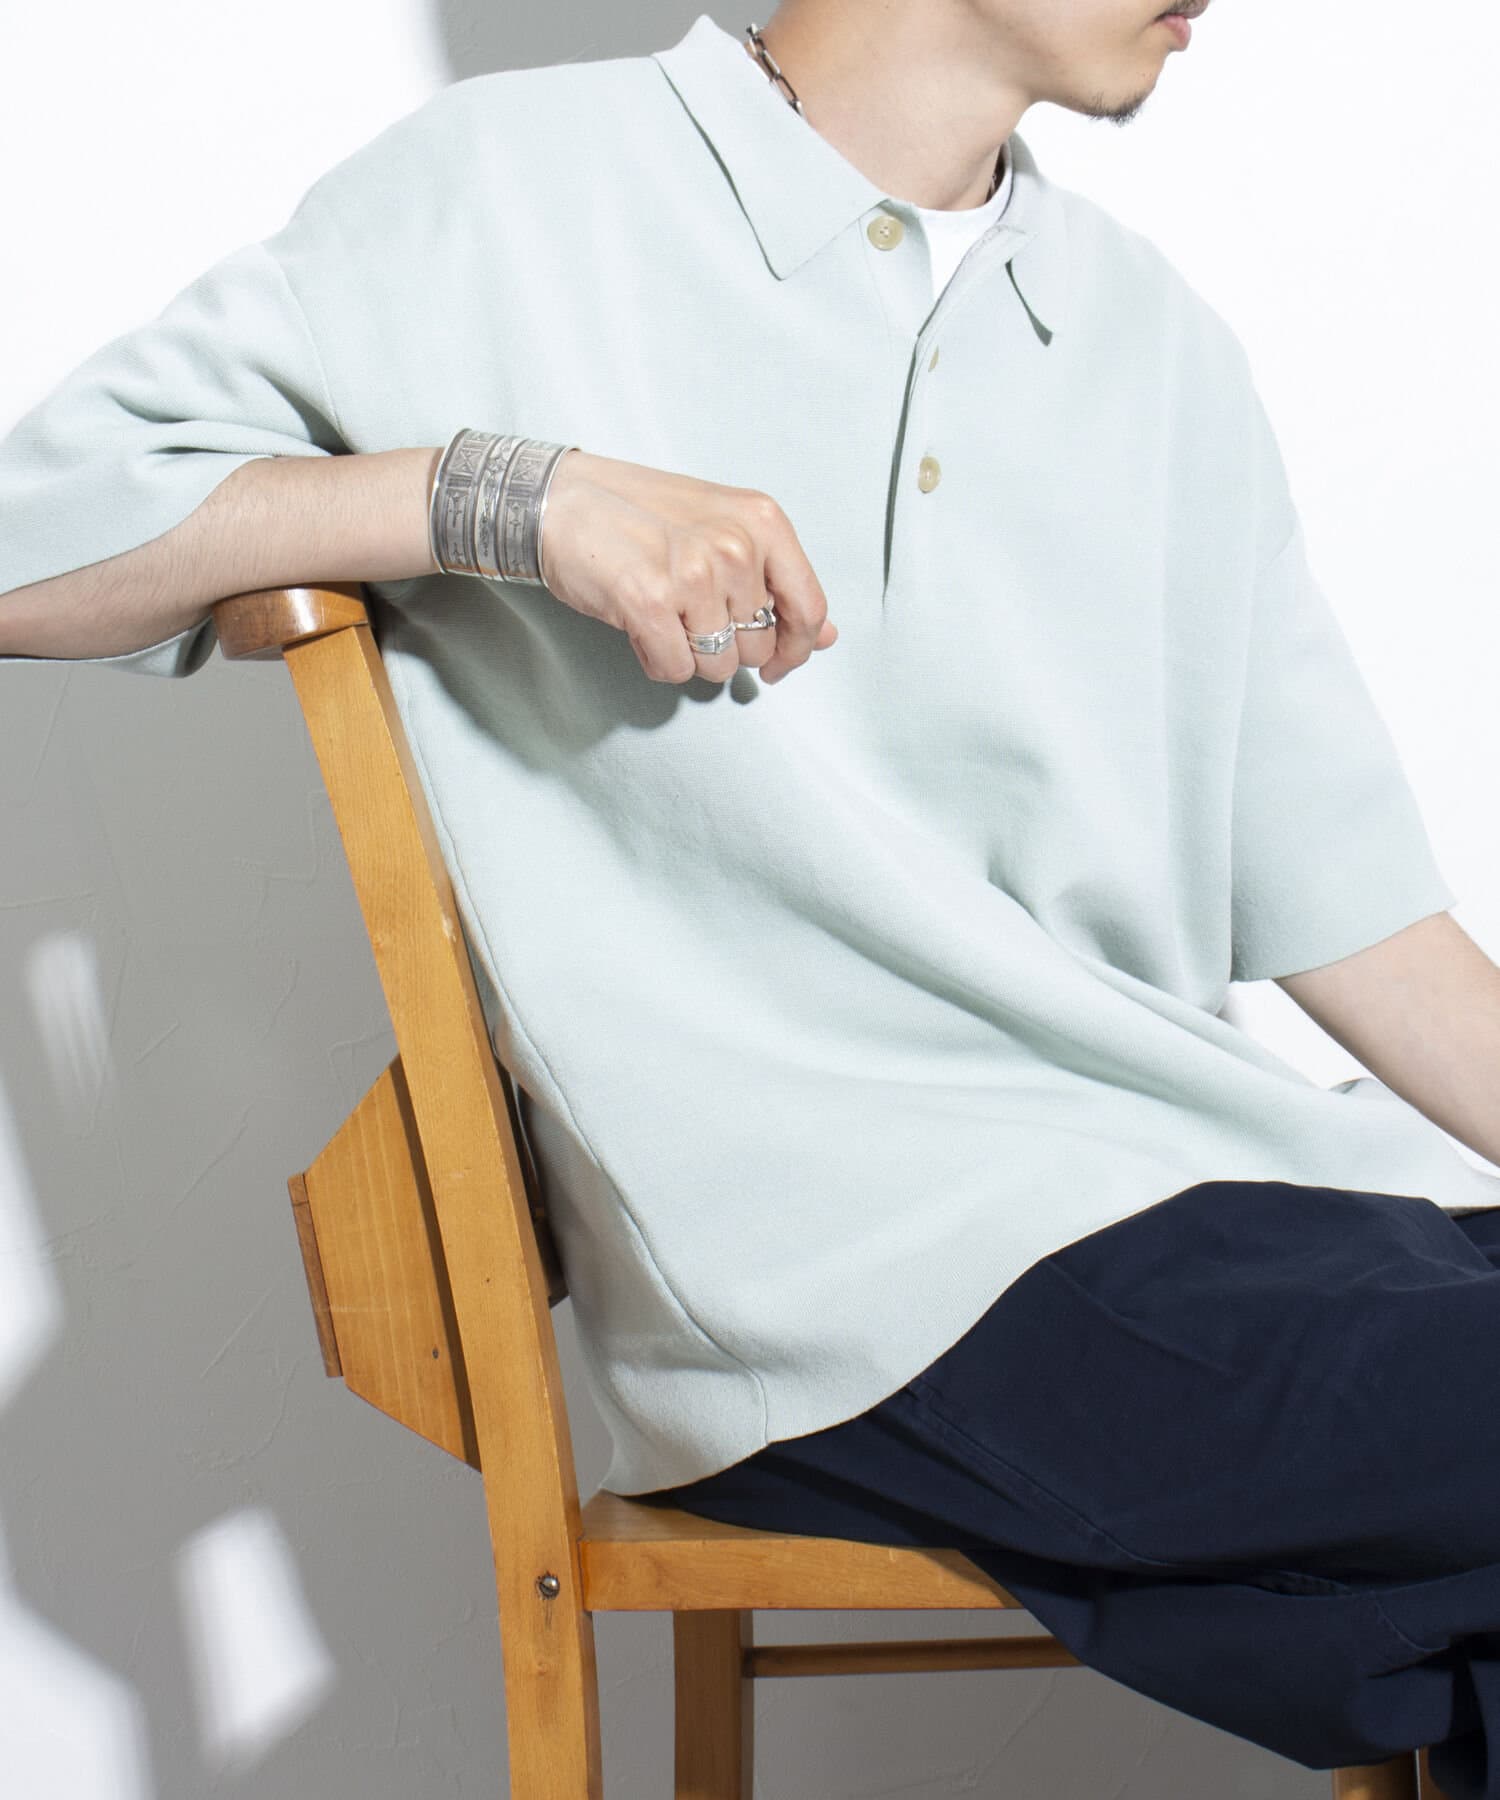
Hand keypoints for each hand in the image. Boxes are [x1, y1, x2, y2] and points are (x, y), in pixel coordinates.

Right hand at [537, 449, 837, 684]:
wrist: (561, 501)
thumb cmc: (640, 514)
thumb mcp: (724, 529)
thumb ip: (776, 581)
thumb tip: (823, 635)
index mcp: (762, 522)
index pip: (808, 609)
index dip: (797, 649)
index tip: (780, 665)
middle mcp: (735, 545)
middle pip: (758, 646)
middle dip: (726, 647)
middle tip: (689, 614)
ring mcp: (694, 574)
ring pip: (718, 665)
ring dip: (689, 654)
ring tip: (662, 614)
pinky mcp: (650, 602)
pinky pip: (675, 669)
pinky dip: (656, 659)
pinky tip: (640, 627)